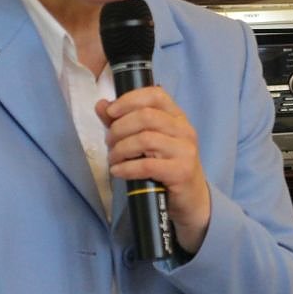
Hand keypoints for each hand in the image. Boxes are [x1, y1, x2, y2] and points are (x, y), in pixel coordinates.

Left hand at [96, 86, 210, 251]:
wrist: (191, 198)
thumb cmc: (166, 166)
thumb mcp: (147, 141)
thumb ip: (123, 122)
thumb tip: (101, 105)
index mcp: (177, 116)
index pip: (156, 94)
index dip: (130, 99)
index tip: (111, 112)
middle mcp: (184, 130)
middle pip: (146, 117)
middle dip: (119, 128)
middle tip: (109, 142)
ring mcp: (185, 150)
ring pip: (145, 139)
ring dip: (121, 149)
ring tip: (113, 158)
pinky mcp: (181, 171)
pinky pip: (147, 165)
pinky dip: (126, 168)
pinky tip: (118, 171)